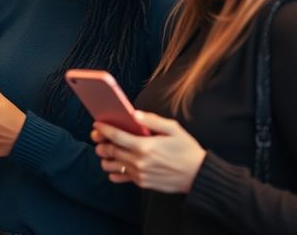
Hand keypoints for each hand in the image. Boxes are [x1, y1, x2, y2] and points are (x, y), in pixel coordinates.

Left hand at [92, 110, 206, 193]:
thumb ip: (152, 120)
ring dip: (105, 157)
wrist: (198, 175)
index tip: (97, 124)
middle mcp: (139, 161)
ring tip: (107, 150)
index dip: (103, 129)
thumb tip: (134, 114)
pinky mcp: (141, 183)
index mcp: (145, 146)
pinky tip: (118, 164)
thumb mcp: (173, 129)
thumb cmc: (187, 150)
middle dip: (100, 142)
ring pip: (110, 166)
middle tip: (97, 136)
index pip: (116, 136)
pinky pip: (119, 178)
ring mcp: (139, 174)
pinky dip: (114, 171)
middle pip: (109, 151)